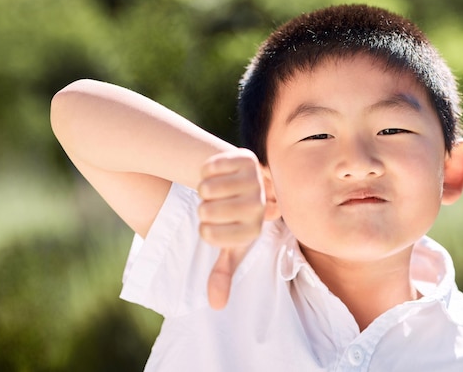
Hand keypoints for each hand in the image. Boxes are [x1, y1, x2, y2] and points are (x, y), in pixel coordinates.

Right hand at [197, 149, 265, 309]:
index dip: (204, 229)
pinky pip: (208, 167)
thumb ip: (223, 272)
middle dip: (203, 208)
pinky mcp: (245, 157)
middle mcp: (259, 204)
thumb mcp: (229, 244)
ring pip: (206, 188)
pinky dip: (205, 169)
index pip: (209, 235)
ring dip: (204, 188)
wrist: (246, 181)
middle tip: (215, 204)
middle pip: (206, 210)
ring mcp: (255, 179)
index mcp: (254, 228)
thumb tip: (216, 305)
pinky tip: (219, 173)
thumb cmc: (234, 216)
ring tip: (218, 189)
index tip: (217, 225)